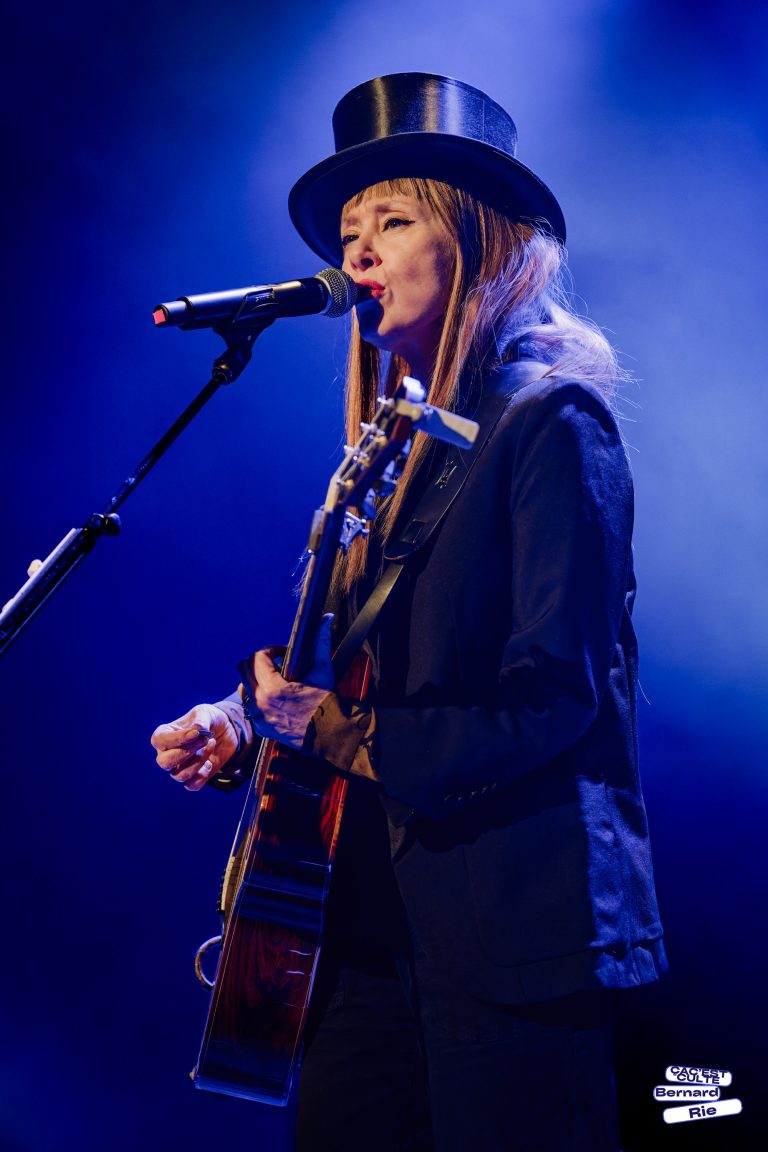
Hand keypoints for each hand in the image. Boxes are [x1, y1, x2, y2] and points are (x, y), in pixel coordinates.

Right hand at [151, 703, 238, 790]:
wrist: (225, 732)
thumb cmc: (208, 720)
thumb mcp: (205, 713)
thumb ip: (200, 720)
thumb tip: (196, 729)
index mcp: (164, 735)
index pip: (160, 740)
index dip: (177, 739)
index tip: (196, 733)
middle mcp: (166, 754)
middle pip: (164, 762)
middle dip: (186, 752)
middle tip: (205, 739)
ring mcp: (178, 768)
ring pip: (180, 775)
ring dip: (199, 760)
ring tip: (211, 743)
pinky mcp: (192, 777)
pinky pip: (191, 785)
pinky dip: (203, 774)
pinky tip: (210, 762)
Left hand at [242, 614, 333, 749]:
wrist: (330, 734)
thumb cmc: (327, 703)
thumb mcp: (323, 670)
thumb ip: (321, 642)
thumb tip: (326, 619)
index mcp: (272, 688)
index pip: (257, 657)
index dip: (270, 649)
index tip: (283, 653)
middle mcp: (260, 703)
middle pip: (243, 669)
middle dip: (258, 661)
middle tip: (275, 662)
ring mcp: (258, 717)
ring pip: (243, 688)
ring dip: (255, 679)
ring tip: (274, 679)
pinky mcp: (261, 728)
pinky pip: (250, 706)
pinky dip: (259, 697)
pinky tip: (275, 697)